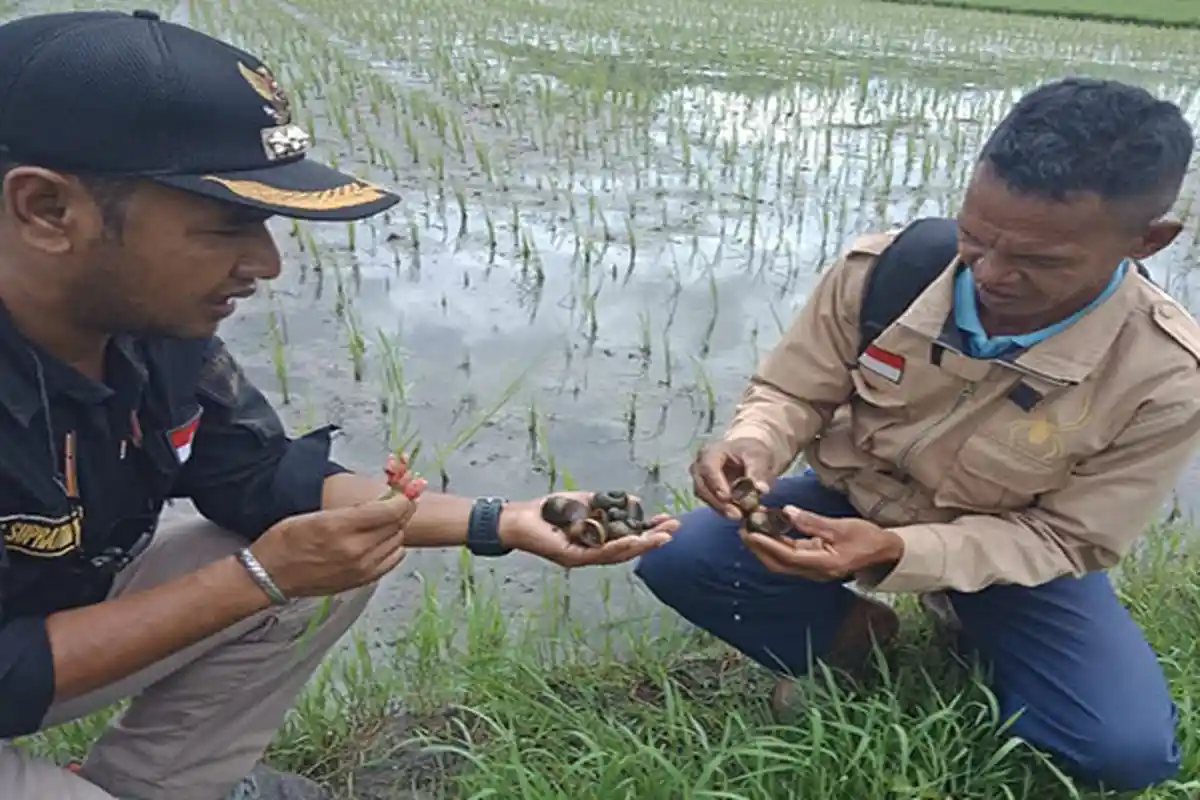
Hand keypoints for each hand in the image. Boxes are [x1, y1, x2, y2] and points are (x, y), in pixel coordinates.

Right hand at [250, 492, 419, 596]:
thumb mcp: (314, 514)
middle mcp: (355, 549)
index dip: (402, 498)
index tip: (404, 490)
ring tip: (386, 520)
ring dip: (397, 529)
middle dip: (402, 510)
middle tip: (399, 500)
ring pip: (397, 542)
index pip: (389, 510)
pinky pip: (392, 561)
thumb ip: (351, 510)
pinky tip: (383, 540)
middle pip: (397, 525)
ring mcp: (360, 568)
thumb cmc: (285, 541)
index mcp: (340, 526)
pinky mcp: (361, 581)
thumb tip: (381, 501)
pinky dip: (393, 548)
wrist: (269, 576)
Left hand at [499, 492, 676, 567]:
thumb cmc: (548, 511)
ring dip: (642, 545)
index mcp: (597, 541)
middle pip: (629, 549)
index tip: (669, 521)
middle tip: (674, 530)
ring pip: (618, 554)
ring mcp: (583, 557)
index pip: (629, 538)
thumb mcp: (584, 502)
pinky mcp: (572, 558)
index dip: (650, 531)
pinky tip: (632, 539)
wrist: (518, 518)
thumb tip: (633, 499)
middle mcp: (593, 553)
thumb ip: (607, 503)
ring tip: (661, 537)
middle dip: (653, 540)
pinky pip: (599, 553)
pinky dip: (618, 546)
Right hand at [690, 437, 774, 518]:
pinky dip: (726, 511)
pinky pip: (712, 504)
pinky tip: (741, 514)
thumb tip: (761, 489)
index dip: (716, 484)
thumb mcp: (759, 457)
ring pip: (705, 498)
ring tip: (742, 515)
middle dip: (719, 503)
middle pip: (702, 486)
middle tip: (737, 514)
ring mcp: (701, 480)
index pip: (707, 468)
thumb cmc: (752, 452)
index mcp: (711, 452)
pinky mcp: (707, 492)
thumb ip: (759, 471)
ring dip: (722, 509)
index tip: (729, 497)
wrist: (751, 457)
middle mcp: (700, 466)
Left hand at [740, 506, 903, 581]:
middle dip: (758, 548)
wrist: (884, 552)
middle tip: (743, 528)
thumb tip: (786, 512)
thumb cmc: (866, 538)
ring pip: (782, 563)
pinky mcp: (814, 565)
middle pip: (779, 564)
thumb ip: (812, 521)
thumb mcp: (841, 526)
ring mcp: (814, 571)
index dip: (767, 544)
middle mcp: (815, 572)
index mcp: (824, 564)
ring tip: (751, 529)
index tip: (750, 532)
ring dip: (765, 548)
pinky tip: (769, 532)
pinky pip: (789, 558)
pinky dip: (777, 546)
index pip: (788, 556)